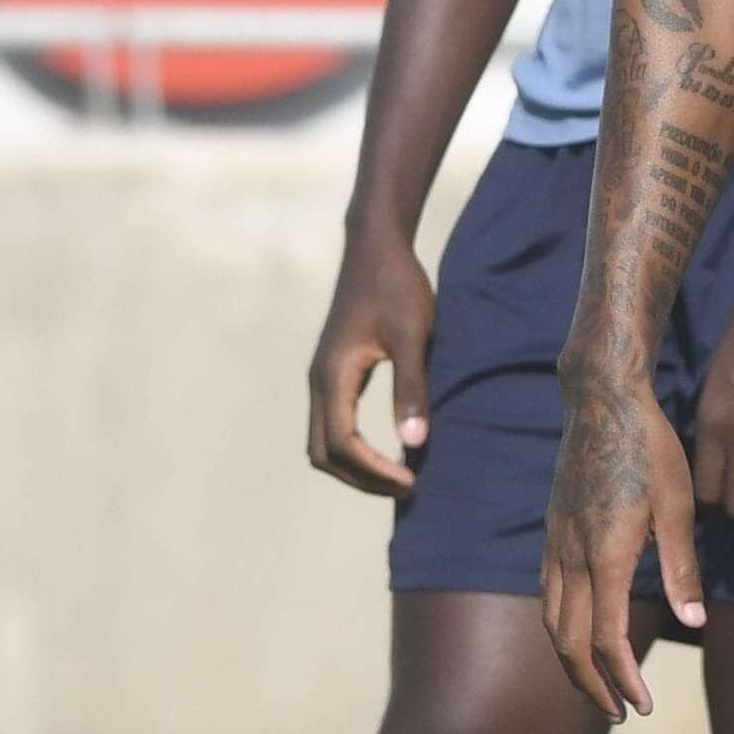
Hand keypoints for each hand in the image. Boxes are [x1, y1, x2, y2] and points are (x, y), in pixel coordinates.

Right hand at [307, 235, 436, 494]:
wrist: (376, 247)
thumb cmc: (397, 286)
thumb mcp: (412, 335)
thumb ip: (412, 387)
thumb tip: (415, 442)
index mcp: (333, 375)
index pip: (342, 443)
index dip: (374, 471)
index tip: (412, 480)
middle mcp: (318, 381)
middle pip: (324, 453)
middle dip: (362, 478)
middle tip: (408, 486)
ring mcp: (321, 377)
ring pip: (323, 442)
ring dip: (355, 467)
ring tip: (398, 475)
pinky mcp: (332, 372)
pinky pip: (332, 424)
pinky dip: (353, 448)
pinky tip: (387, 450)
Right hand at [542, 369, 698, 717]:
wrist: (601, 401)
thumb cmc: (651, 450)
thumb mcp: (679, 506)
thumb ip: (681, 568)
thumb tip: (695, 622)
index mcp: (606, 555)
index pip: (607, 639)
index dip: (623, 679)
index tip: (644, 706)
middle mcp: (571, 557)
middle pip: (570, 643)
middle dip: (593, 686)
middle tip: (621, 714)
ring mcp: (555, 546)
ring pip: (552, 623)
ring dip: (573, 664)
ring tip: (600, 688)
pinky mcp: (552, 535)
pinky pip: (548, 597)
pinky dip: (562, 630)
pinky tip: (583, 637)